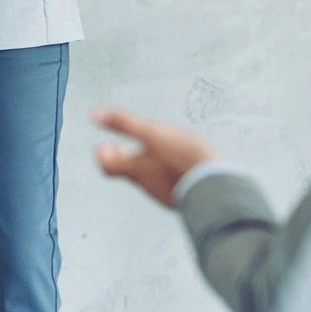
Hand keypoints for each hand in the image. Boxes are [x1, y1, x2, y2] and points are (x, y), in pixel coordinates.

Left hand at [92, 108, 216, 208]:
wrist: (215, 186)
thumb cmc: (184, 158)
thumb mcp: (152, 133)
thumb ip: (124, 123)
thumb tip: (95, 114)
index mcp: (136, 168)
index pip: (107, 166)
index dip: (102, 155)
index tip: (102, 146)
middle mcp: (146, 183)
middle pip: (127, 172)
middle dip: (122, 159)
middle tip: (118, 149)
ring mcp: (163, 192)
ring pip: (148, 179)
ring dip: (144, 166)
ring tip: (149, 154)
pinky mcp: (181, 197)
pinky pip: (166, 186)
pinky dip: (163, 175)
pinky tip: (174, 168)